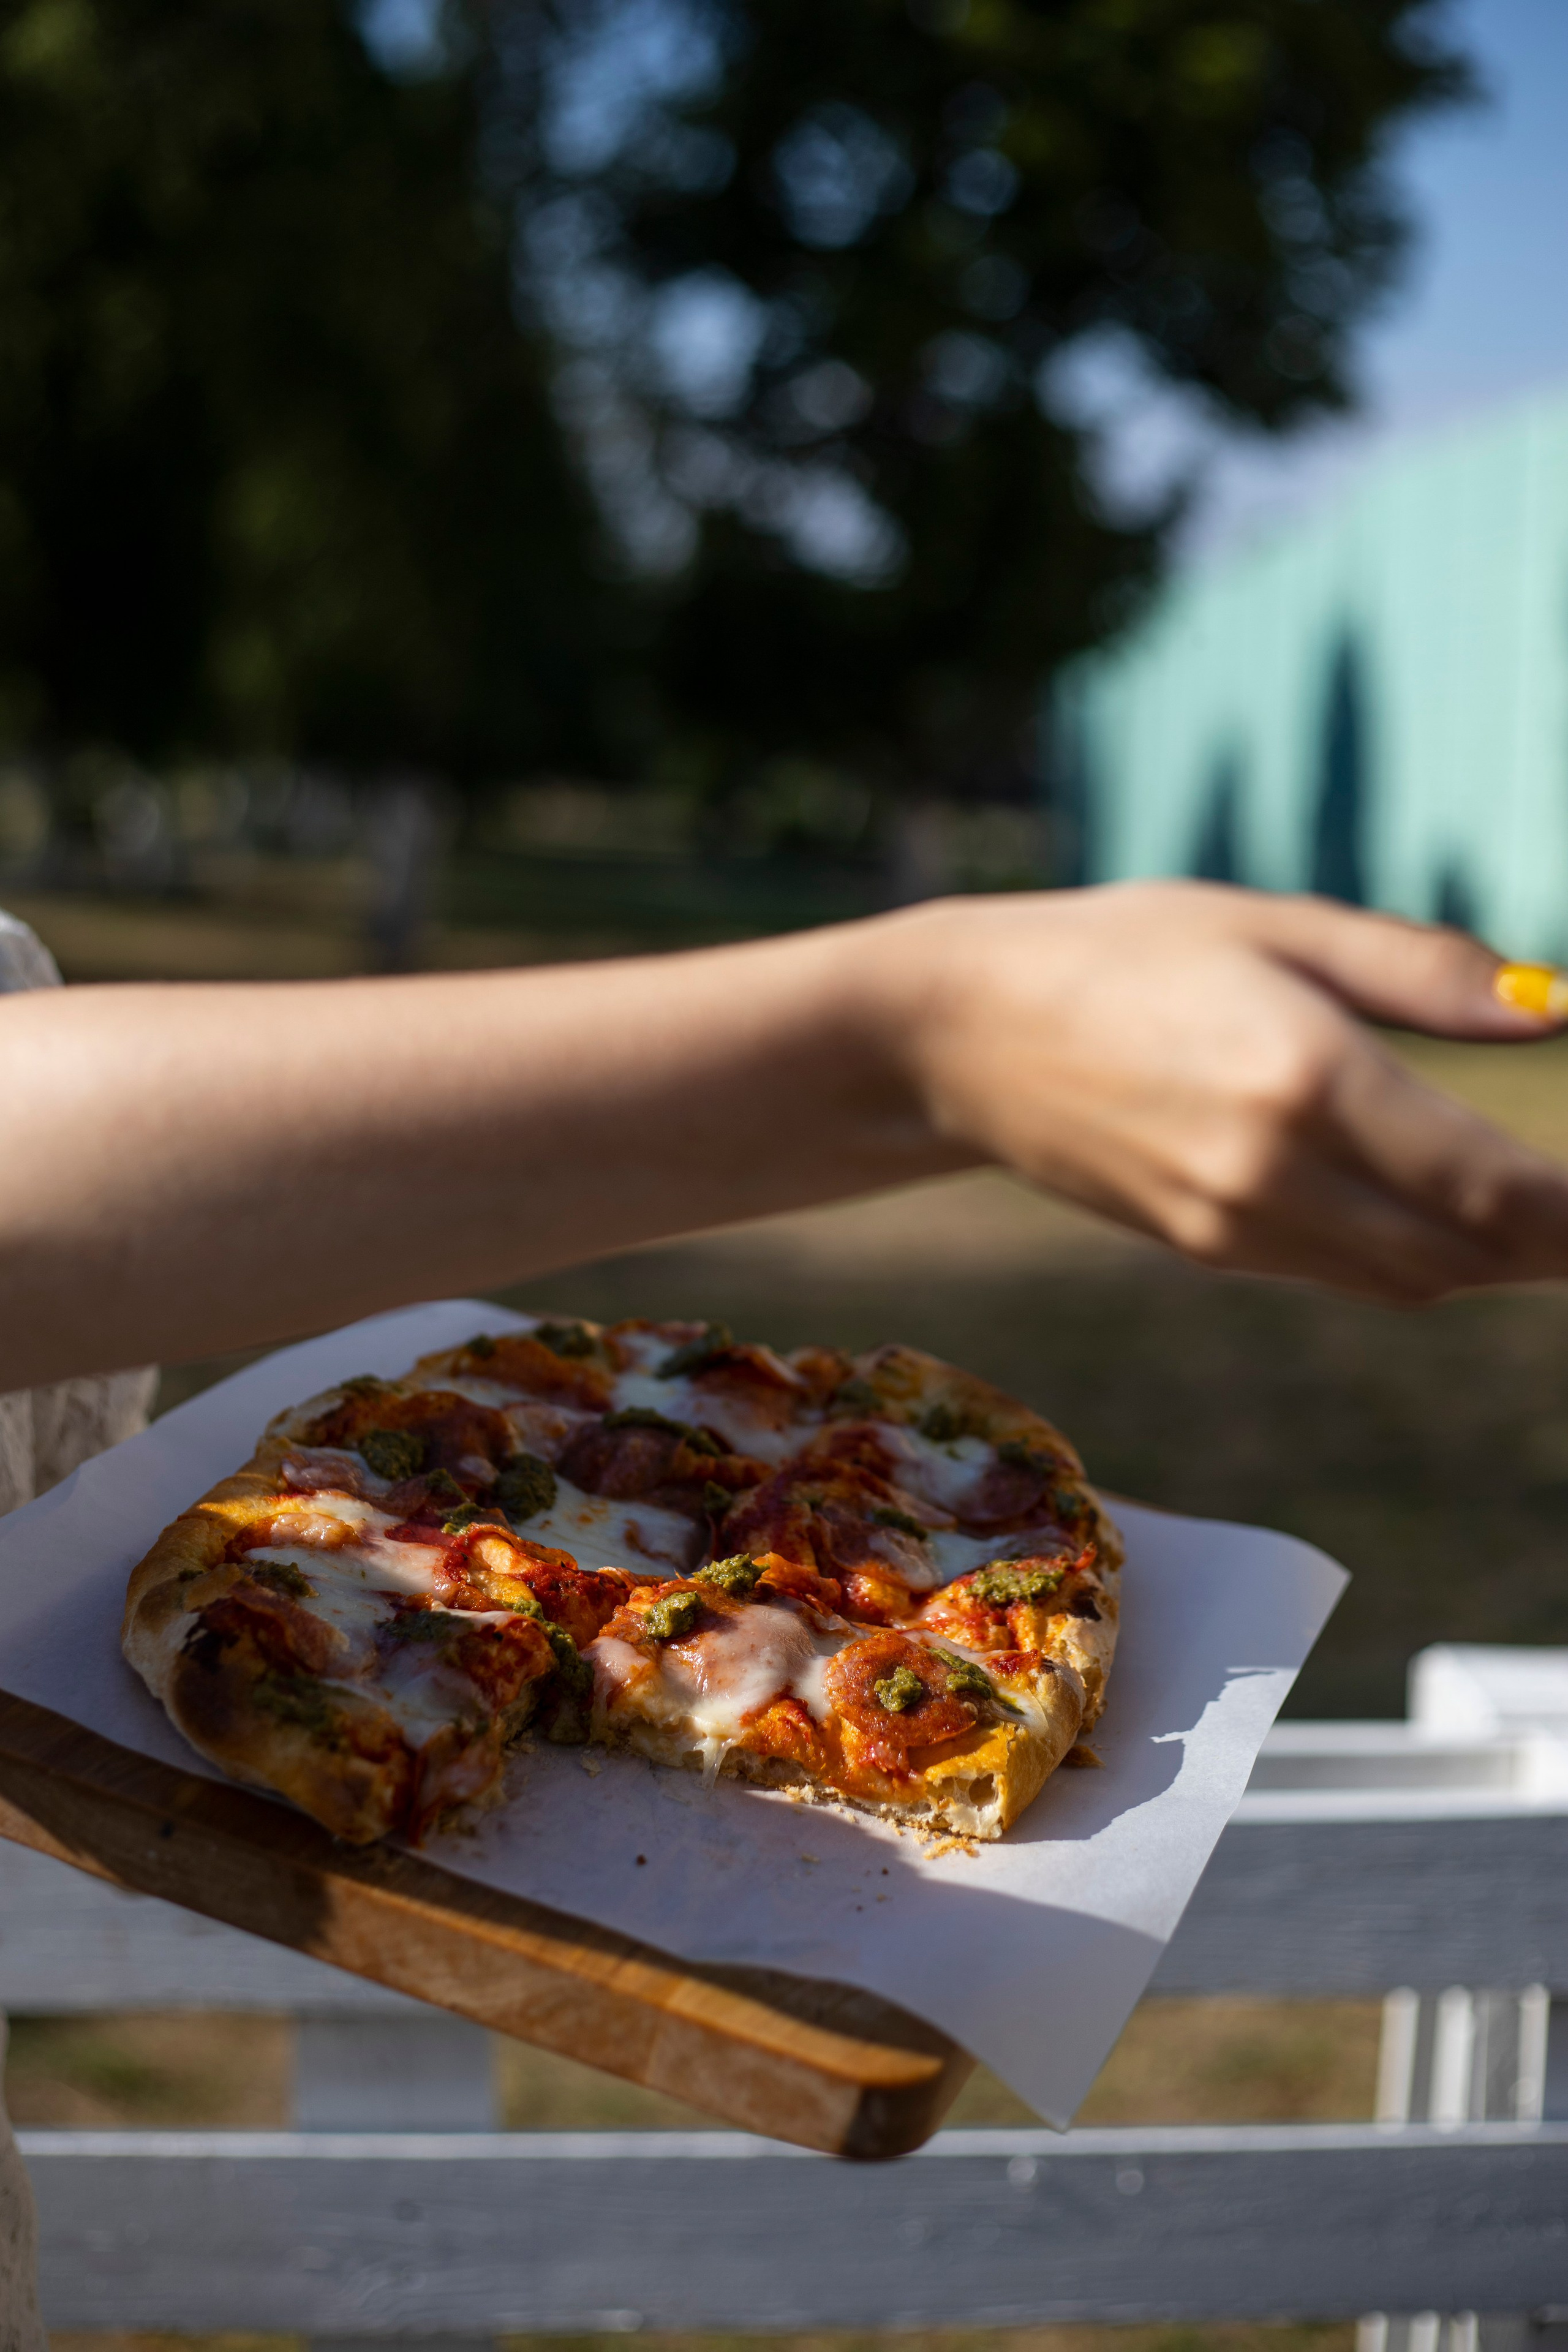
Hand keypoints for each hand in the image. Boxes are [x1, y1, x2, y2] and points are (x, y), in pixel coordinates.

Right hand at [892, 881, 1567, 1302]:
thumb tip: (1555, 1003)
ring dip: (1494, 1259)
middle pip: (1468, 1254)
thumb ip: (1422, 972)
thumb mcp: (1274, 925)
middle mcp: (1276, 1173)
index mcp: (1307, 1078)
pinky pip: (1349, 1274)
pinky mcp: (1206, 1247)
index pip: (1496, 1190)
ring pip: (1414, 1279)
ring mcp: (1235, 1226)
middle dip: (1555, 1246)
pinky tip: (1445, 1216)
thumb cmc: (1122, 949)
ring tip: (1545, 1219)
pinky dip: (1419, 1259)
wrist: (963, 1033)